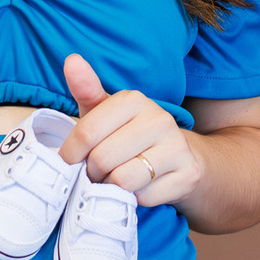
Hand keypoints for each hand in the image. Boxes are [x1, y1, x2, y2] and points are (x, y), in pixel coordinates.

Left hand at [58, 53, 202, 207]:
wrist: (181, 156)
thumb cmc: (131, 134)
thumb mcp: (107, 112)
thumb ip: (86, 89)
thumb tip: (71, 60)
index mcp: (134, 100)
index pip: (86, 133)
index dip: (71, 154)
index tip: (70, 161)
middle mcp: (159, 119)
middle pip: (102, 159)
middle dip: (92, 173)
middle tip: (97, 172)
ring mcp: (177, 146)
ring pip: (122, 181)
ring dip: (112, 188)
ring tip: (115, 180)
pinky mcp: (188, 174)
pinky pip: (144, 198)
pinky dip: (135, 199)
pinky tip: (141, 187)